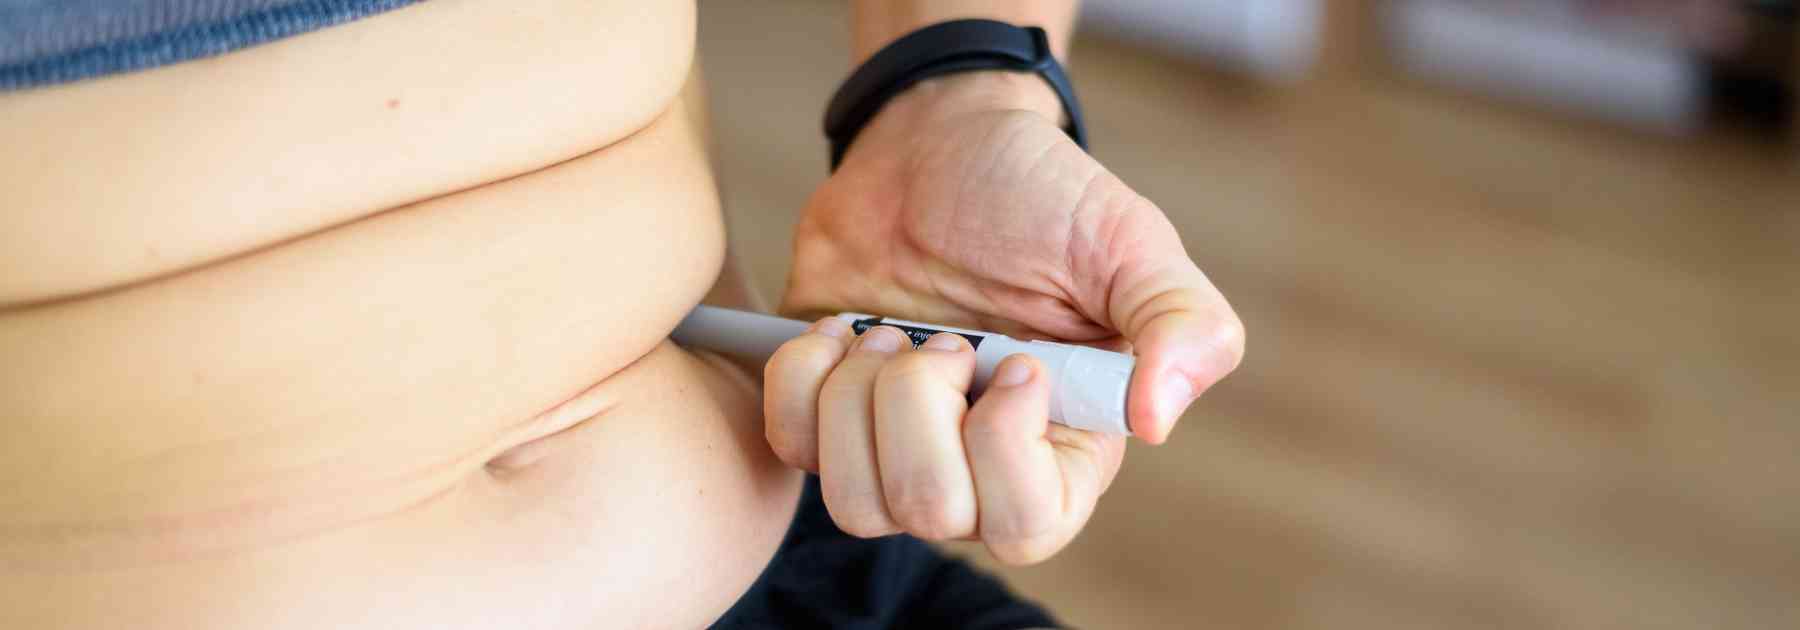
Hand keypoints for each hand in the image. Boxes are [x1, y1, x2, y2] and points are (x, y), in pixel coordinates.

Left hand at [765, 72, 1244, 562]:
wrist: (940, 142)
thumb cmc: (1041, 194)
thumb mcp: (1130, 240)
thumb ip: (1183, 324)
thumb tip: (1157, 418)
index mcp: (1065, 441)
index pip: (1029, 527)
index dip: (1006, 454)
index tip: (1016, 361)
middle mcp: (978, 461)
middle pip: (933, 515)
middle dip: (920, 407)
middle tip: (943, 336)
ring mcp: (897, 444)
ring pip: (855, 503)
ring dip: (859, 400)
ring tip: (888, 332)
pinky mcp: (828, 412)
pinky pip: (791, 447)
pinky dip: (803, 380)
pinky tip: (838, 330)